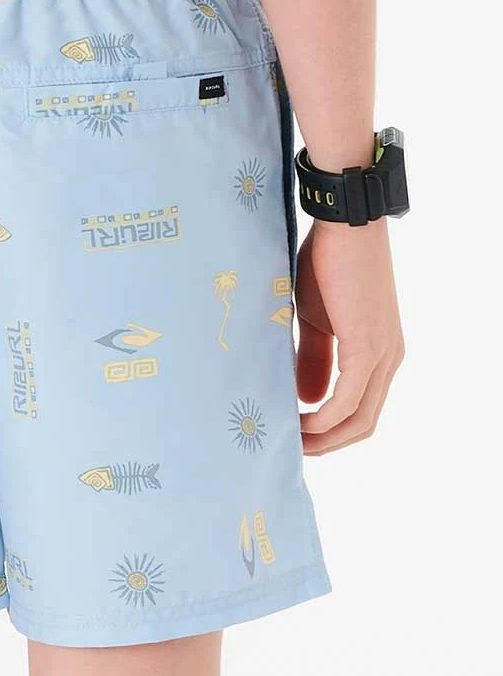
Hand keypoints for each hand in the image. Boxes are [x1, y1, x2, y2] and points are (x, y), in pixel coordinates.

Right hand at [295, 218, 403, 454]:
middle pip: (363, 425)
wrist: (343, 225)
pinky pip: (348, 400)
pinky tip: (299, 422)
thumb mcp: (316, 321)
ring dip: (323, 438)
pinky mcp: (368, 347)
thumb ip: (313, 360)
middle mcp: (388, 360)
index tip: (294, 437)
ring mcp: (383, 355)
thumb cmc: (328, 264)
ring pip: (359, 419)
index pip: (360, 410)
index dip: (329, 432)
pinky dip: (324, 418)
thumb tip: (306, 400)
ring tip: (288, 442)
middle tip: (289, 450)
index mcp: (379, 354)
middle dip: (326, 445)